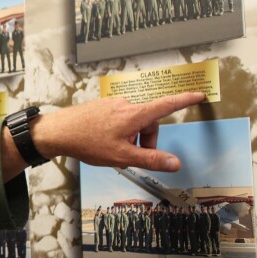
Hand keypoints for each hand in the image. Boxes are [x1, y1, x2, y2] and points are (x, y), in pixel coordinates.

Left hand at [1, 92, 204, 180]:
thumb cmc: (88, 143)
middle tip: (133, 157)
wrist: (57, 132)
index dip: (185, 100)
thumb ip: (151, 160)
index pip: (167, 104)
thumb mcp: (122, 157)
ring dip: (131, 138)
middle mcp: (125, 104)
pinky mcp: (101, 107)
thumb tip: (176, 163)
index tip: (199, 94)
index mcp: (134, 114)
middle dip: (147, 140)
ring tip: (114, 152)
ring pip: (133, 122)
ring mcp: (112, 104)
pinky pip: (119, 120)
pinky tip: (103, 143)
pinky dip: (119, 133)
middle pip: (149, 121)